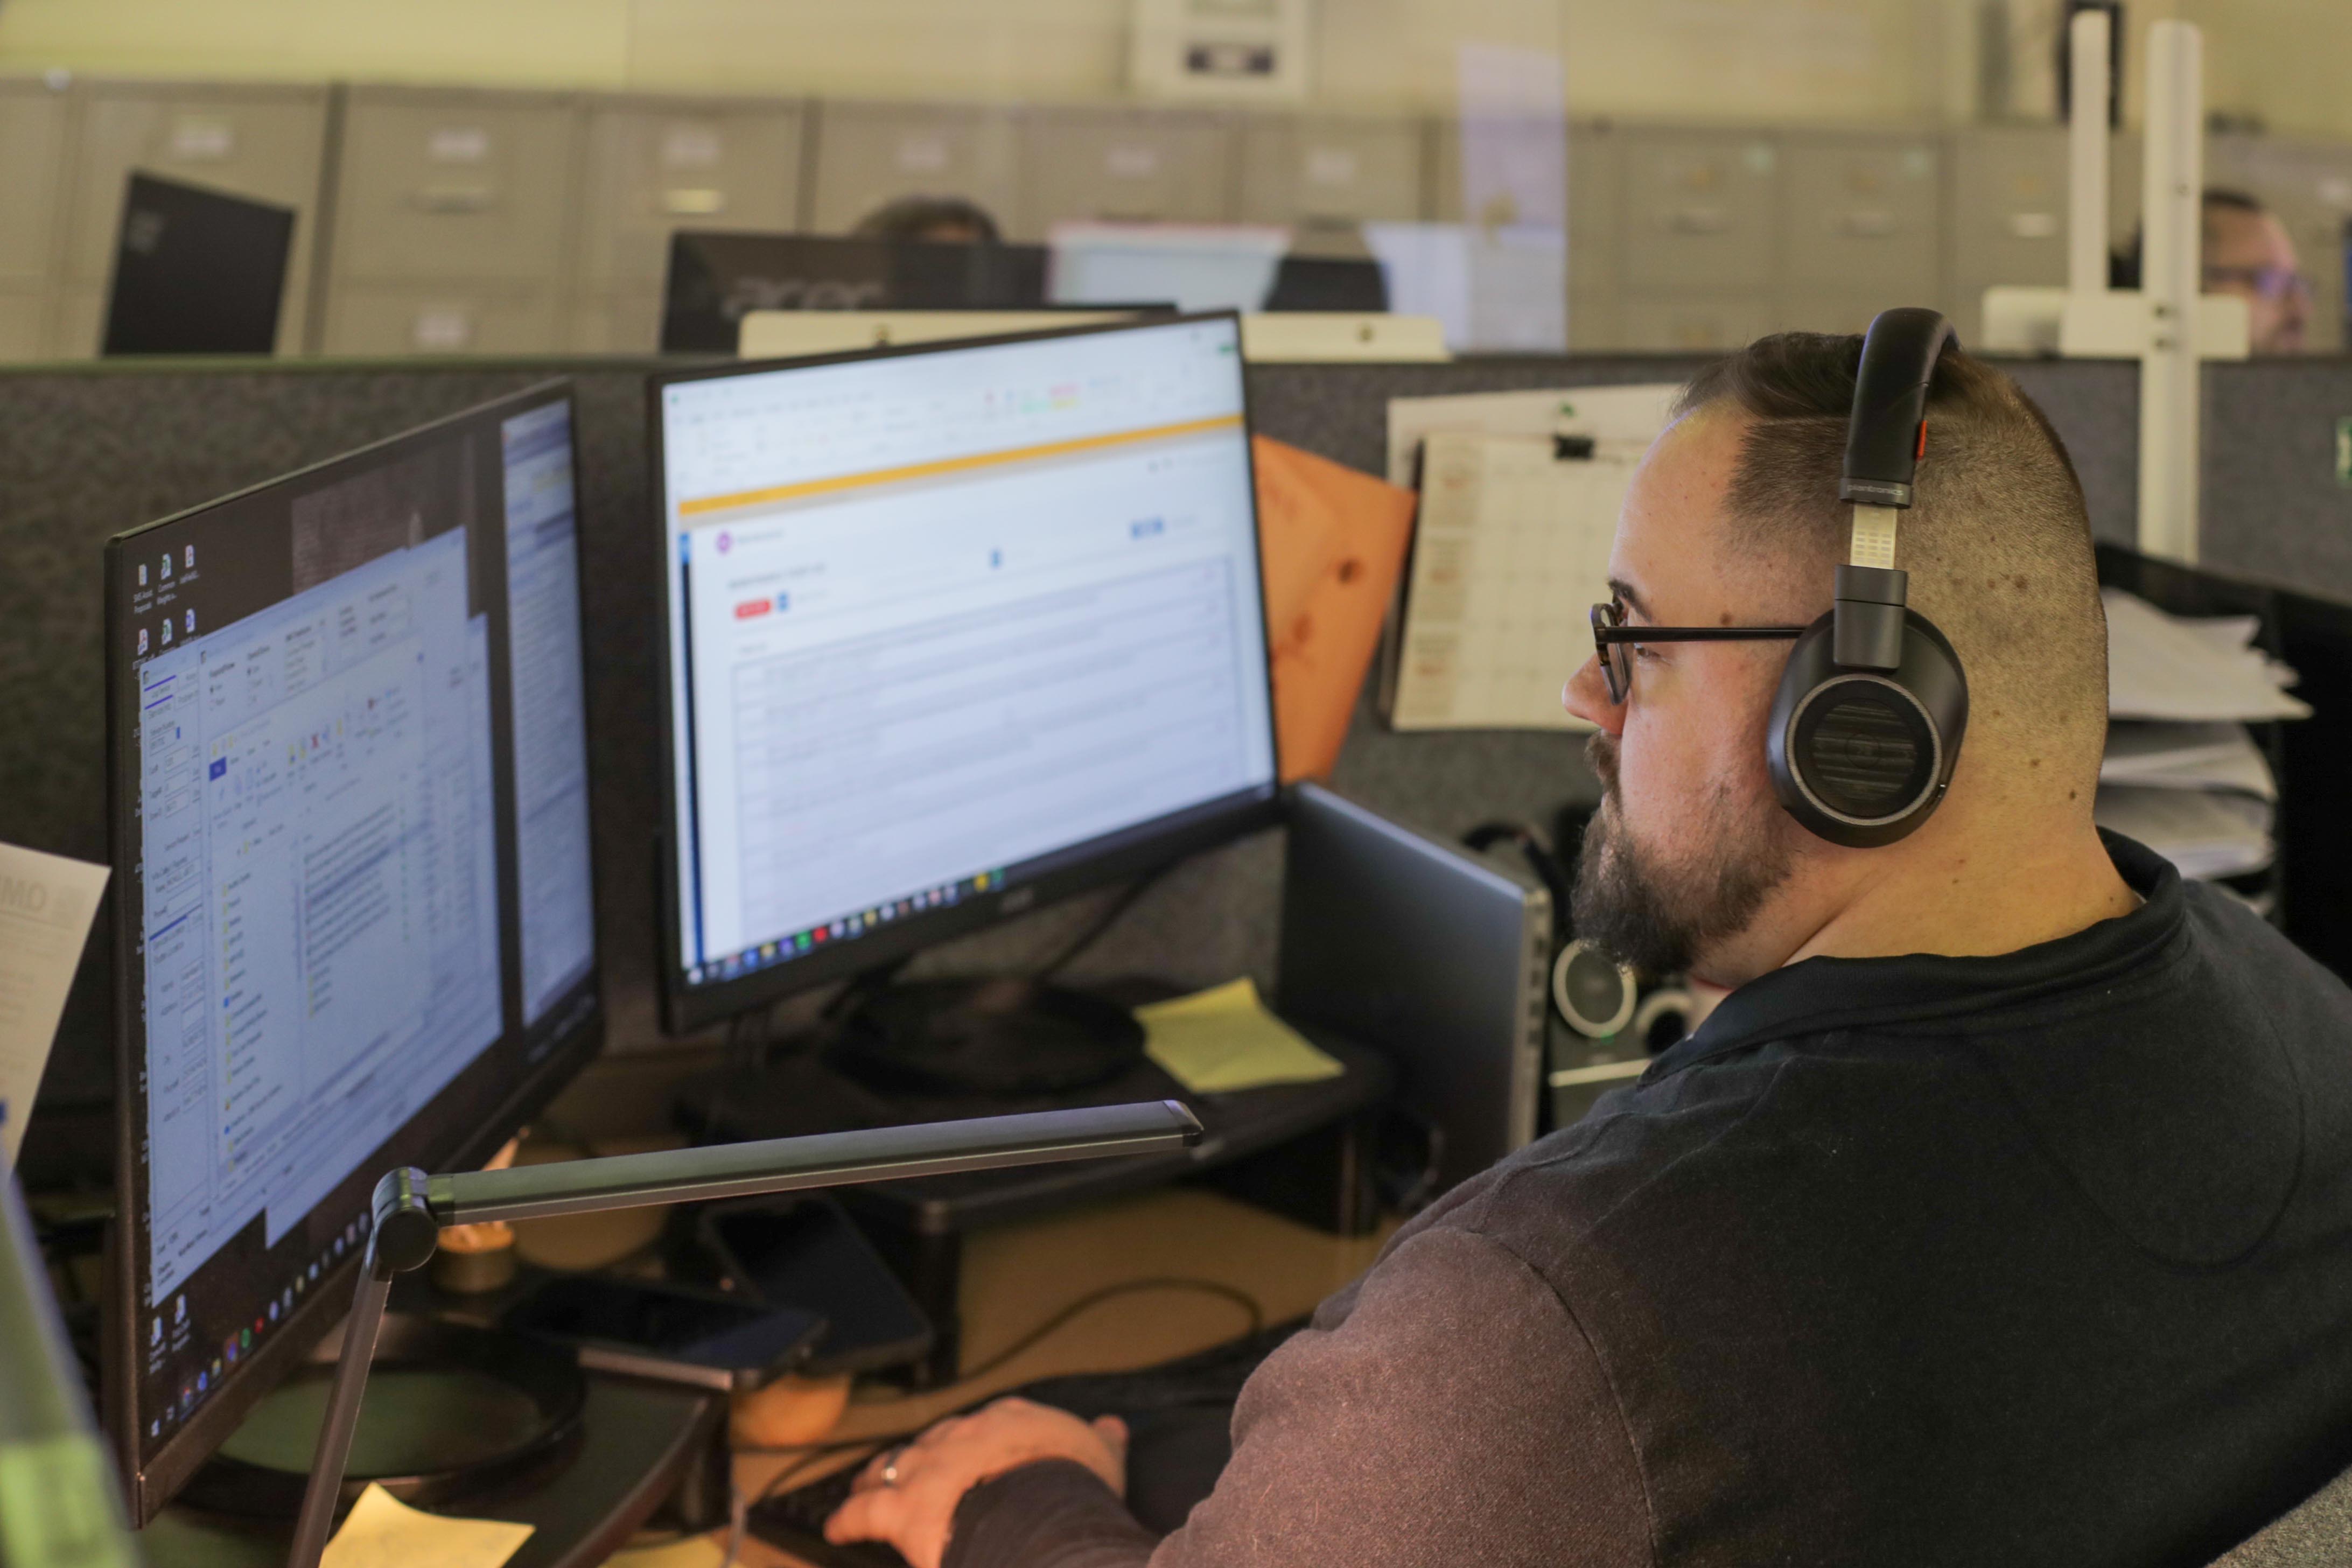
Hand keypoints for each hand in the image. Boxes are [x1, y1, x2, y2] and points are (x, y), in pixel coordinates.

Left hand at [825, 1397, 1128, 1567]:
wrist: (1043, 1512)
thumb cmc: (1075, 1487)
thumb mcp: (1102, 1456)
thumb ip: (1104, 1440)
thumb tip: (1114, 1427)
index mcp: (1010, 1421)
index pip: (987, 1424)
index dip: (975, 1440)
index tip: (972, 1450)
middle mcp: (963, 1436)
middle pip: (934, 1442)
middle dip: (922, 1456)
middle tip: (913, 1470)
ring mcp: (929, 1469)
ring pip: (892, 1467)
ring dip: (876, 1477)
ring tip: (863, 1487)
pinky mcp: (903, 1509)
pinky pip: (864, 1513)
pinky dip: (845, 1520)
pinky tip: (836, 1528)